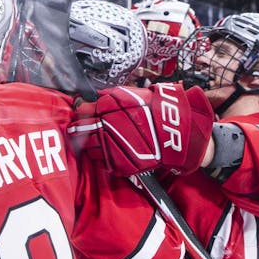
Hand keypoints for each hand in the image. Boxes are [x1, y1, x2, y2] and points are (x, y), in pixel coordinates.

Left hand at [71, 83, 213, 177]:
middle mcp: (106, 126)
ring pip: (88, 146)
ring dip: (89, 142)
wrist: (178, 132)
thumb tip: (90, 100)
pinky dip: (101, 156)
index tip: (83, 112)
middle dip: (80, 127)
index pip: (82, 110)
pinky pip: (101, 161)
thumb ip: (109, 97)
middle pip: (81, 129)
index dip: (82, 111)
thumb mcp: (132, 94)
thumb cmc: (157, 109)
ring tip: (97, 138)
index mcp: (108, 106)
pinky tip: (108, 150)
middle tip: (82, 127)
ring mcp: (112, 146)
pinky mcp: (119, 163)